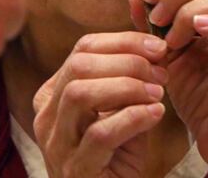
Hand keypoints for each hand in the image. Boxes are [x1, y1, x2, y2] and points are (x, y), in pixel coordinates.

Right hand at [32, 32, 168, 177]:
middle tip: (160, 73)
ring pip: (80, 94)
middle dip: (127, 61)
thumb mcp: (121, 109)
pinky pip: (100, 133)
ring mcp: (57, 144)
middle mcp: (47, 115)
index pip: (84, 48)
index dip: (124, 42)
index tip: (158, 47)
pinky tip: (155, 114)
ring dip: (127, 87)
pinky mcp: (75, 170)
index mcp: (55, 93)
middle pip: (79, 66)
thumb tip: (156, 49)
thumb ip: (129, 80)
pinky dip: (133, 118)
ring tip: (158, 94)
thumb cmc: (117, 154)